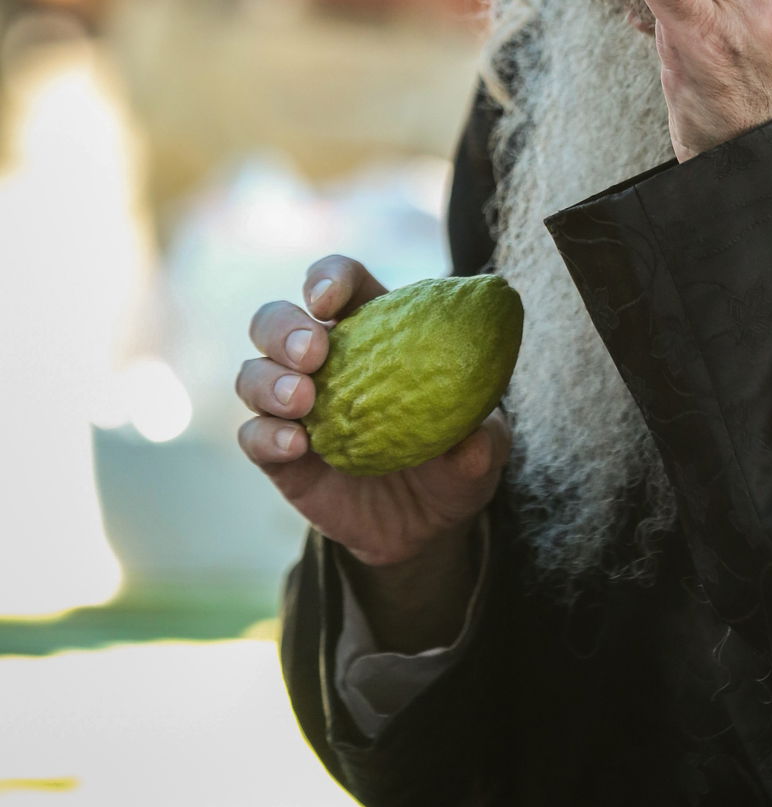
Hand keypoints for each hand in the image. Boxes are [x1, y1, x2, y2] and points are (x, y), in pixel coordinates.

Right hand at [236, 255, 509, 568]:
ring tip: (302, 401)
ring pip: (253, 372)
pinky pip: (252, 435)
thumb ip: (482, 441)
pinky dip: (266, 435)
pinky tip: (295, 446)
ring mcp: (295, 407)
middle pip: (278, 320)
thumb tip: (474, 442)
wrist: (427, 528)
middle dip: (285, 327)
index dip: (327, 279)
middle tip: (314, 353)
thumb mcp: (484, 451)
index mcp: (374, 332)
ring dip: (269, 380)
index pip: (340, 283)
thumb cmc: (456, 463)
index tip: (329, 298)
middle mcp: (324, 361)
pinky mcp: (279, 455)